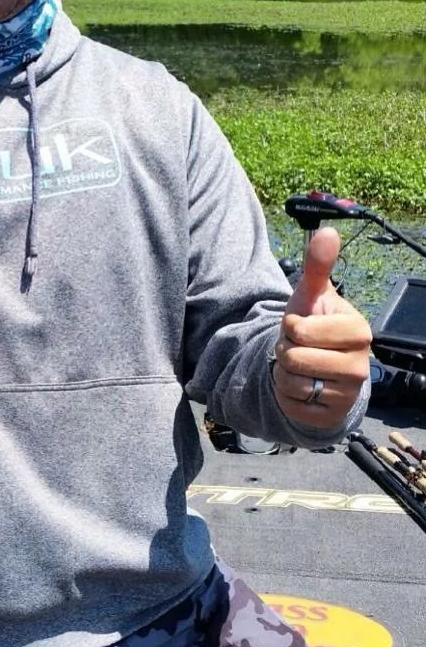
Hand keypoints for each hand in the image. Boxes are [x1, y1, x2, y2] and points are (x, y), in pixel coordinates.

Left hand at [272, 227, 371, 427]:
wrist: (316, 367)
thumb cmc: (315, 327)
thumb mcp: (311, 295)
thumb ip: (318, 266)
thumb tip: (327, 231)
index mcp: (358, 331)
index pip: (300, 329)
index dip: (291, 327)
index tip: (303, 327)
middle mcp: (360, 365)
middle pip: (293, 356)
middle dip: (286, 350)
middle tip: (300, 347)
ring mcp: (349, 394)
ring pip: (291, 380)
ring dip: (285, 372)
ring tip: (301, 365)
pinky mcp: (332, 415)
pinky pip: (291, 403)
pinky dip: (287, 394)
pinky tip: (302, 387)